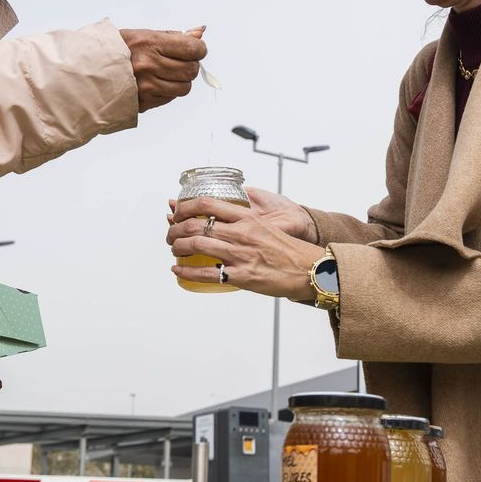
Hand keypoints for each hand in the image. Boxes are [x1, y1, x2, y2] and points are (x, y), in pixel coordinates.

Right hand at [120, 26, 206, 112]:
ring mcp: (146, 86)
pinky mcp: (144, 102)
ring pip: (184, 87)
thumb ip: (173, 36)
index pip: (192, 49)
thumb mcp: (143, 35)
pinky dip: (169, 91)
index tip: (195, 49)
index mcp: (150, 43)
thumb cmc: (117, 49)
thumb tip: (199, 32)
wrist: (89, 71)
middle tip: (181, 61)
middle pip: (191, 70)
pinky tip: (156, 83)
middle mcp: (149, 65)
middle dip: (191, 65)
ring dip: (181, 81)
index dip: (199, 49)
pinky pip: (170, 98)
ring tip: (169, 74)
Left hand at [167, 197, 326, 299]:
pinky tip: (178, 270)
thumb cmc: (286, 249)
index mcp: (247, 219)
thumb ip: (241, 222)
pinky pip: (206, 273)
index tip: (177, 212)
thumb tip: (217, 219)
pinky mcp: (241, 276)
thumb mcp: (264, 226)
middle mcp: (241, 234)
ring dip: (177, 248)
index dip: (185, 207)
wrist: (308, 269)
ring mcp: (240, 255)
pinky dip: (186, 272)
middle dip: (175, 230)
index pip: (207, 205)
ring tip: (174, 250)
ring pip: (196, 246)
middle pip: (195, 226)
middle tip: (171, 235)